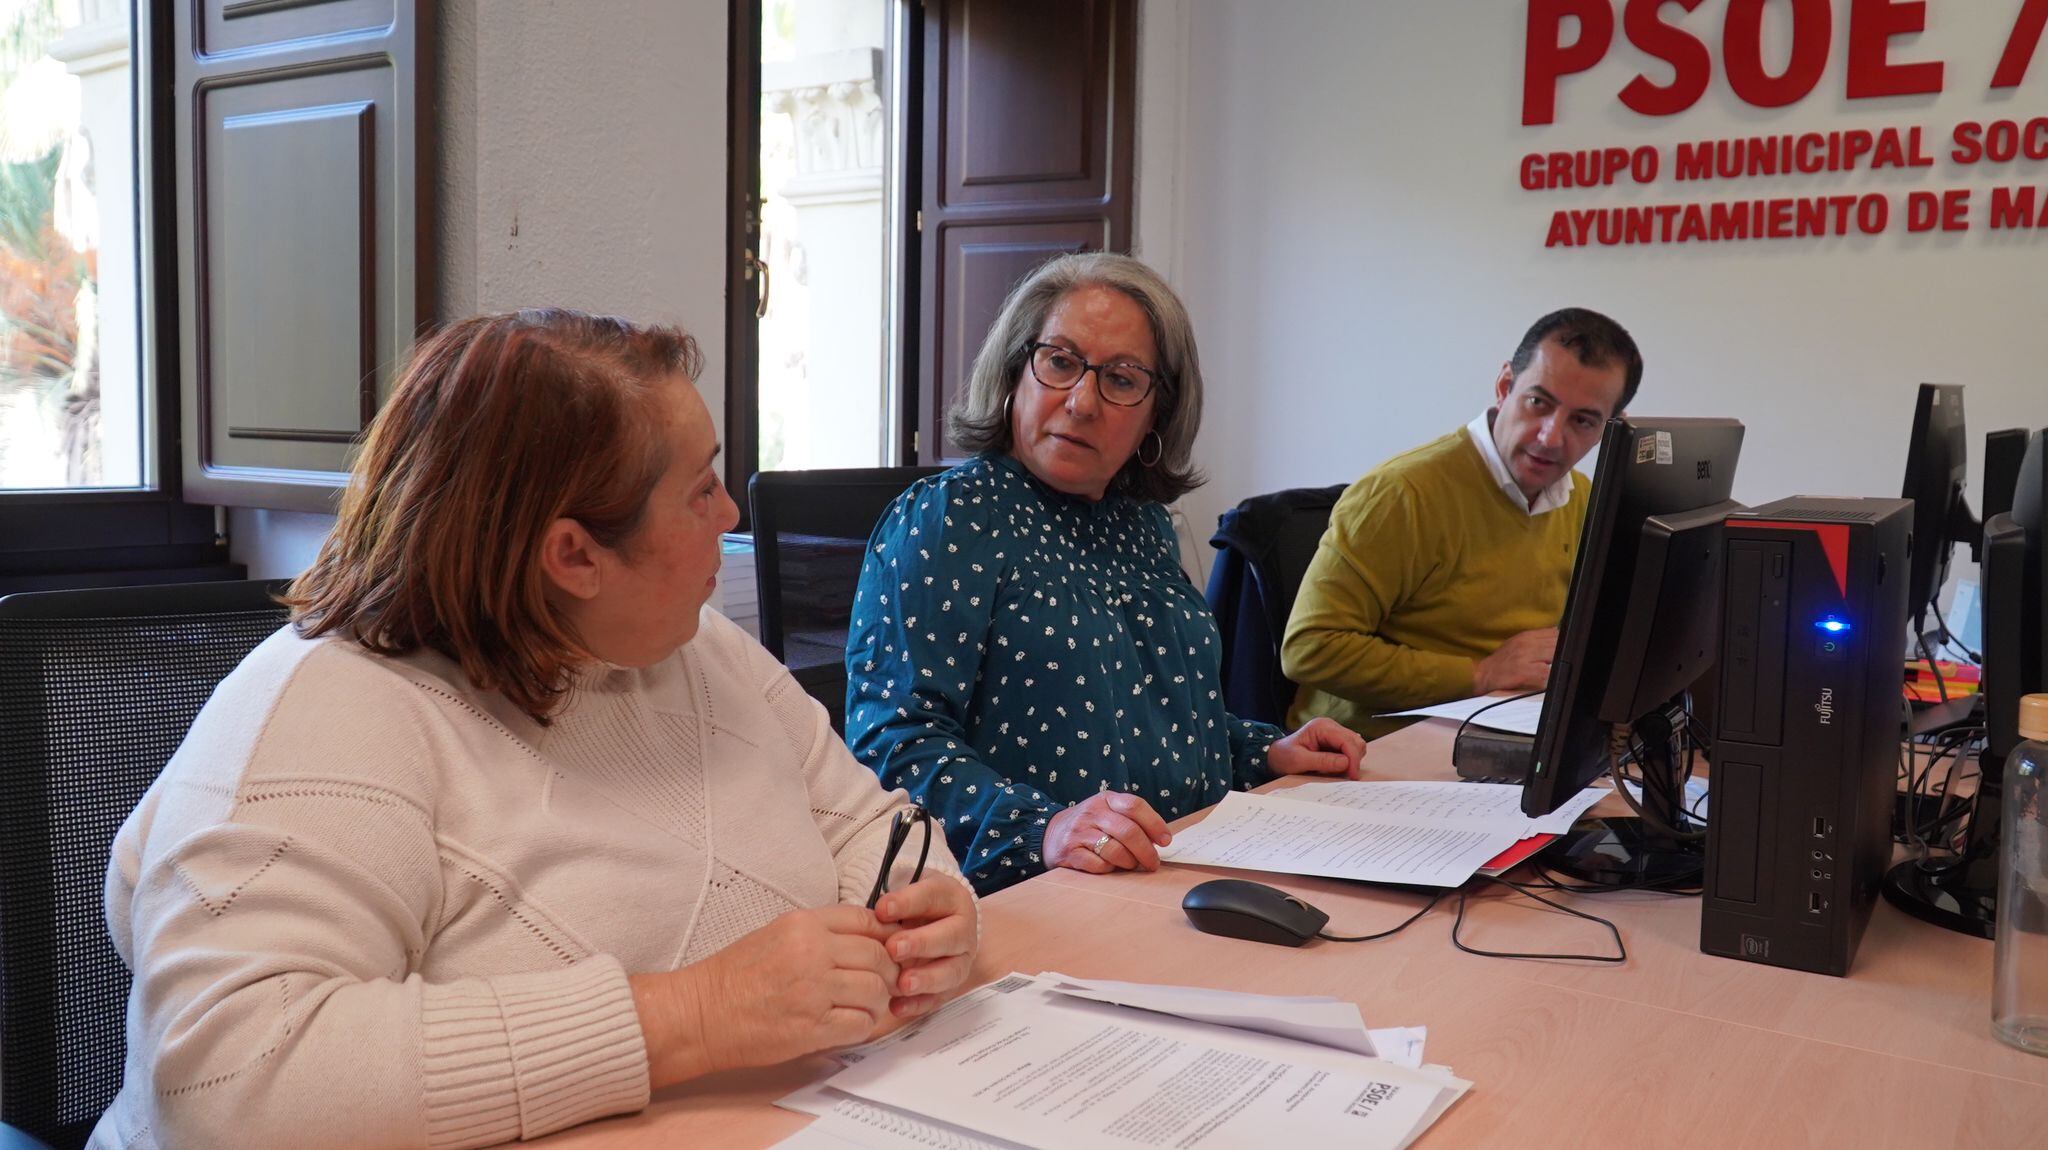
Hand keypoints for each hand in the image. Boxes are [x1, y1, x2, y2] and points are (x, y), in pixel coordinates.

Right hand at [634, 906, 899, 1086]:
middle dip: (889, 973)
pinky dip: (864, 1026)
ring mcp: (813, 990)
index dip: (888, 937)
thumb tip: (867, 939)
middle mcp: (813, 951)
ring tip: (866, 1008)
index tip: (891, 950)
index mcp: (804, 924)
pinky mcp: (812, 1027)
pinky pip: (861, 1024)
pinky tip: (851, 1025)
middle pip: (879, 957)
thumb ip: (821, 933)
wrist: (701, 1013)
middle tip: (885, 985)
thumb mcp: (778, 934)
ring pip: (876, 991)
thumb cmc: (735, 976)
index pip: (868, 921)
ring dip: (879, 1003)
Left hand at [875, 876, 978, 1017]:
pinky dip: (918, 1004)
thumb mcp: (906, 891)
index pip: (933, 896)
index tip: (882, 910)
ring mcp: (961, 958)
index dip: (908, 902)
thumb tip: (876, 915)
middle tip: (894, 948)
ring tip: (902, 984)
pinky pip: (939, 998)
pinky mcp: (952, 985)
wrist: (937, 921)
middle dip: (922, 943)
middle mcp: (962, 928)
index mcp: (951, 897)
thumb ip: (893, 901)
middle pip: (950, 936)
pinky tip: (897, 1006)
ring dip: (927, 979)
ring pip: (952, 971)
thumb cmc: (915, 905)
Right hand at [1043, 791, 1172, 873]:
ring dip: (1129, 862)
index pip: (1135, 806)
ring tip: (1131, 864)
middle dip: (1146, 851)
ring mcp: (1079, 832)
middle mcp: (1091, 812)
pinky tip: (1110, 866)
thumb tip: (1159, 839)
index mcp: (1105, 799)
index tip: (1165, 840)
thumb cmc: (1088, 824)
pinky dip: (1110, 869)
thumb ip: (1130, 819)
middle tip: (1153, 863)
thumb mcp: (1106, 811)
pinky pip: (1099, 865)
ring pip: (1115, 850)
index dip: (1154, 824)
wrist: (1050, 833)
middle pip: (1128, 831)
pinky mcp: (1070, 852)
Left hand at [1267, 717, 1365, 777]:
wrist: (1275, 756)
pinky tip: (1336, 768)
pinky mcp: (1335, 742)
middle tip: (1346, 776)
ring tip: (1337, 772)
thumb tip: (1346, 763)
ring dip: (1351, 761)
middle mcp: (1330, 726)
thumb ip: (1323, 761)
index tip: (1352, 776)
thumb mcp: (1299, 761)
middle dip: (1354, 760)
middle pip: (1356, 742)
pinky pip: (1350, 751)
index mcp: (1321, 727)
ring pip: (1356, 746)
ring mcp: (1334, 733)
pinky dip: (1348, 761)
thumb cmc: (1283, 757)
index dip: (1353, 759)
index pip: (1347, 741)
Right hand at [1472, 627, 1558, 694]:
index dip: (1561, 640)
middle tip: (1559, 659)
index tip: (1563, 648)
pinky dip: (1548, 674)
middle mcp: (1526, 644)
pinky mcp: (1523, 670)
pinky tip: (1545, 676)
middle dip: (1561, 652)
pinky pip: (1544, 671)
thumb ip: (1536, 637)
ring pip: (1552, 655)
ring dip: (1556, 662)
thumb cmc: (1502, 660)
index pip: (1553, 633)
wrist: (1484, 673)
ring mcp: (1524, 657)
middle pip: (1555, 643)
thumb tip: (1556, 631)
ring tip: (1552, 667)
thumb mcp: (1517, 642)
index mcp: (1526, 636)